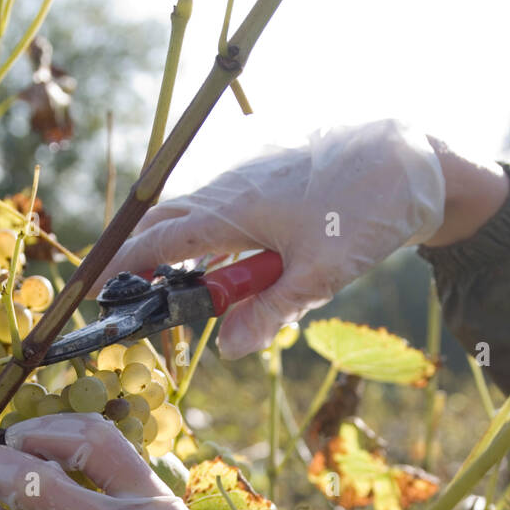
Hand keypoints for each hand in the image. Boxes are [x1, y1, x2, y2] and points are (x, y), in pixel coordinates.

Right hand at [91, 119, 444, 358]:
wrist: (412, 160)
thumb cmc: (366, 213)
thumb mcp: (319, 276)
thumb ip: (269, 313)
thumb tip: (228, 349)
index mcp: (231, 209)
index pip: (157, 242)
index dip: (124, 270)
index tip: (97, 294)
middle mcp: (230, 187)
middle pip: (166, 223)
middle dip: (146, 260)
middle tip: (140, 300)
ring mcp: (247, 177)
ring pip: (197, 215)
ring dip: (189, 253)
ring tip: (198, 292)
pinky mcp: (266, 176)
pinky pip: (225, 208)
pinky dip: (217, 238)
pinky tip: (239, 263)